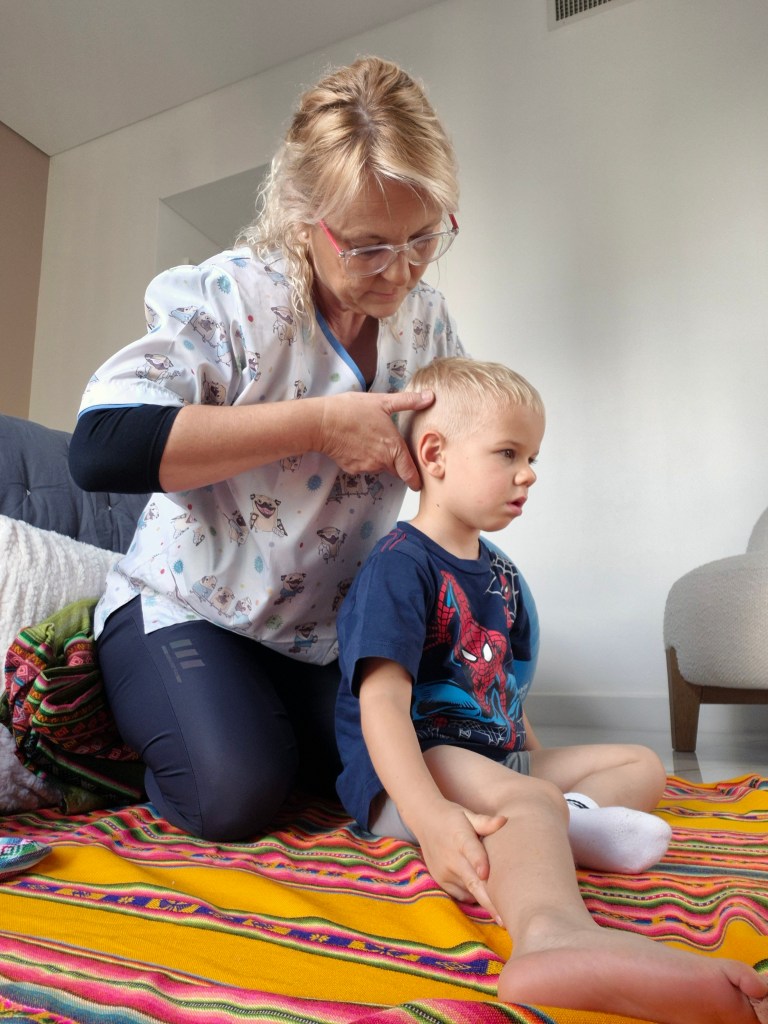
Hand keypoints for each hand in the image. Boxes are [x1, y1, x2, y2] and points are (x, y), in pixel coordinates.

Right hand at [318, 390, 433, 489]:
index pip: (410, 472)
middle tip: (391, 448)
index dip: (416, 480)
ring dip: (380, 459)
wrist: (321, 424)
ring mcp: (366, 467)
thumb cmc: (351, 410)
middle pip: (395, 469)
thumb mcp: (382, 402)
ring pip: (379, 467)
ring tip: (371, 440)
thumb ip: (408, 401)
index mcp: (394, 448)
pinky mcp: (352, 469)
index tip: (418, 484)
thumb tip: (430, 396)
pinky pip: (364, 466)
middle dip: (397, 463)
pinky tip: (357, 444)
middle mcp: (382, 462)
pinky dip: (364, 458)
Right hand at [412, 800, 506, 923]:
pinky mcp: (441, 882)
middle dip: (490, 902)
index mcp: (460, 838)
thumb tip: (504, 821)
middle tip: (505, 920)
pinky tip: (483, 892)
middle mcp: (451, 858)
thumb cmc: (453, 817)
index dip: (479, 863)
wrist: (425, 821)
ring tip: (504, 911)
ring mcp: (445, 873)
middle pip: (473, 883)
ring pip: (470, 891)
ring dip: (485, 899)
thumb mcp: (468, 815)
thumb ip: (485, 821)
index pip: (470, 851)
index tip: (485, 874)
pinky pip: (462, 895)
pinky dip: (473, 895)